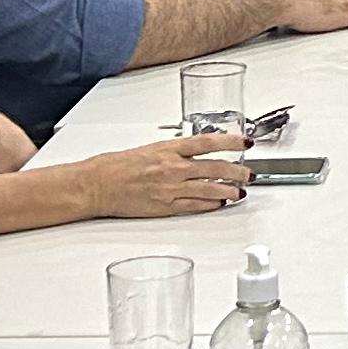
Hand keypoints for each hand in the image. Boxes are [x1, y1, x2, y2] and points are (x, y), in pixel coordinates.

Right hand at [81, 132, 254, 218]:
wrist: (97, 184)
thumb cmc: (118, 166)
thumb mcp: (151, 148)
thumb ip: (176, 151)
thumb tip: (198, 151)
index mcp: (169, 149)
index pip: (208, 142)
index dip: (231, 141)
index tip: (245, 142)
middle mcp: (173, 168)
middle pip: (215, 169)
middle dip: (237, 172)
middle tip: (249, 173)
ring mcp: (171, 189)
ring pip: (210, 190)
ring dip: (230, 191)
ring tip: (241, 191)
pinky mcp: (166, 207)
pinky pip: (195, 206)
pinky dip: (211, 205)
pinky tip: (220, 203)